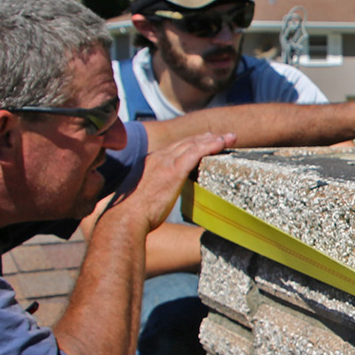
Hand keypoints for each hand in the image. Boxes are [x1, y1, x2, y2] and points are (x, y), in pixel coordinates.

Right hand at [113, 131, 234, 231]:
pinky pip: (196, 153)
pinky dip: (210, 146)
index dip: (192, 143)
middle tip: (222, 137)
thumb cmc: (133, 214)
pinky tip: (221, 144)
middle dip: (205, 138)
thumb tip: (157, 199)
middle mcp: (158, 158)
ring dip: (213, 139)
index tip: (204, 142)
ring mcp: (165, 163)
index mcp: (150, 162)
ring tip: (228, 138)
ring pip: (193, 144)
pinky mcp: (173, 172)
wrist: (126, 218)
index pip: (175, 147)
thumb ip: (152, 191)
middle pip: (186, 142)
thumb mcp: (143, 196)